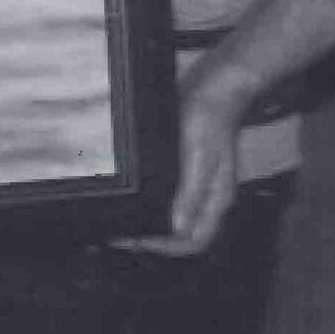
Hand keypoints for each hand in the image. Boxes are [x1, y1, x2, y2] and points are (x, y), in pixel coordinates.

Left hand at [112, 69, 250, 257]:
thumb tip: (179, 228)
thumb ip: (190, 192)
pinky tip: (131, 199)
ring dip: (149, 225)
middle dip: (153, 241)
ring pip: (174, 219)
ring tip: (119, 222)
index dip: (167, 248)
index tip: (137, 242)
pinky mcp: (185, 172)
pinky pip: (168, 198)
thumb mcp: (199, 154)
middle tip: (119, 234)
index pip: (194, 241)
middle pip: (182, 235)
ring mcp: (197, 185)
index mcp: (215, 199)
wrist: (214, 85)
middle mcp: (207, 198)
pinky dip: (150, 204)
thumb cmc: (209, 118)